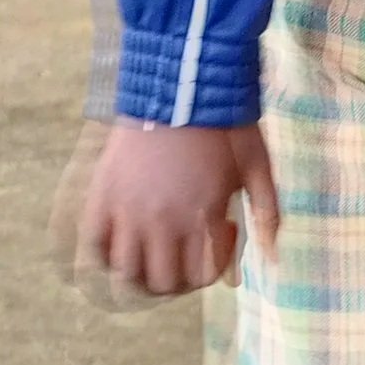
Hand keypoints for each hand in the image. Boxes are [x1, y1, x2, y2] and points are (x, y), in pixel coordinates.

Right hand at [51, 118, 277, 297]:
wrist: (182, 81)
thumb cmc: (226, 124)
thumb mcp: (258, 168)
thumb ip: (267, 216)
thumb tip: (270, 262)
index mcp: (201, 217)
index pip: (200, 277)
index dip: (213, 268)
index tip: (219, 234)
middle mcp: (160, 221)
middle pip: (161, 283)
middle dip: (177, 279)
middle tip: (184, 253)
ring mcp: (127, 209)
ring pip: (125, 272)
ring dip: (141, 275)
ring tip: (153, 254)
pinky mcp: (103, 193)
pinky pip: (94, 243)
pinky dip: (105, 254)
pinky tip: (122, 242)